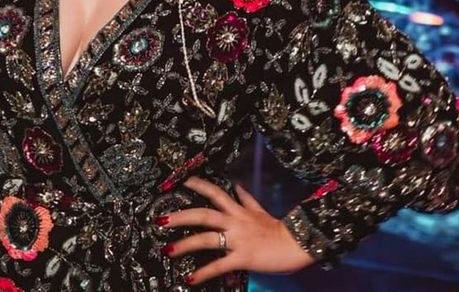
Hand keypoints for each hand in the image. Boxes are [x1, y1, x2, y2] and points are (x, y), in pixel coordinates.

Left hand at [160, 176, 314, 285]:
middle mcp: (235, 221)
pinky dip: (203, 272)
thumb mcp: (261, 210)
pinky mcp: (242, 257)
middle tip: (161, 219)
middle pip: (204, 214)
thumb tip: (237, 184)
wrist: (296, 243)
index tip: (184, 181)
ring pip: (207, 239)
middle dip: (182, 216)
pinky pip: (219, 265)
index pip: (216, 193)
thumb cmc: (279, 229)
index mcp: (239, 210)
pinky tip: (189, 278)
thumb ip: (247, 199)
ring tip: (167, 249)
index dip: (199, 186)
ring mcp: (238, 239)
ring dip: (185, 244)